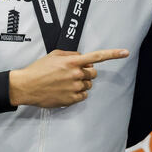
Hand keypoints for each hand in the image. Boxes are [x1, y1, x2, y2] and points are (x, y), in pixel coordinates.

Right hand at [9, 48, 129, 107]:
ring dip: (81, 84)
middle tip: (73, 74)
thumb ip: (71, 54)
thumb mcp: (54, 55)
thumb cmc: (38, 69)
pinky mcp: (71, 99)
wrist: (25, 86)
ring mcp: (74, 87)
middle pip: (94, 73)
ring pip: (88, 86)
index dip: (113, 54)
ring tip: (65, 83)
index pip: (97, 56)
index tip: (125, 52)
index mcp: (72, 61)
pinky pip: (83, 97)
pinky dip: (77, 94)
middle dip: (87, 73)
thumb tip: (82, 57)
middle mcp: (76, 74)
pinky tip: (65, 91)